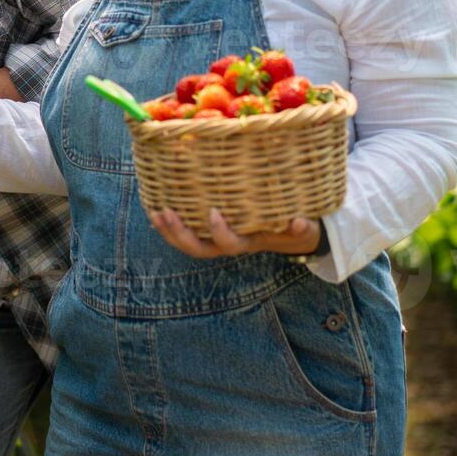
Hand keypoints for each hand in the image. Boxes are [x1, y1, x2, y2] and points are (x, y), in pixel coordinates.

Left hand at [148, 208, 320, 258]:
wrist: (289, 233)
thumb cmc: (294, 226)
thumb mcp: (302, 228)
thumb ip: (301, 228)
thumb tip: (300, 222)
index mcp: (249, 242)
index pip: (231, 244)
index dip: (219, 232)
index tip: (213, 213)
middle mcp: (228, 244)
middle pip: (200, 249)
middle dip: (180, 234)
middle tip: (166, 212)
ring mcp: (217, 239)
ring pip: (188, 244)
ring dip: (168, 230)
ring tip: (154, 212)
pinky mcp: (209, 230)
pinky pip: (186, 231)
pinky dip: (170, 223)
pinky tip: (155, 207)